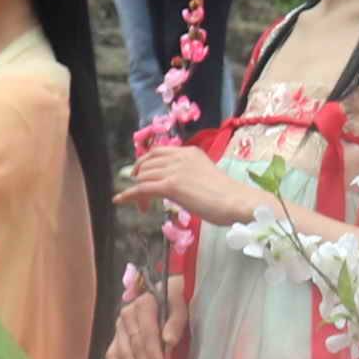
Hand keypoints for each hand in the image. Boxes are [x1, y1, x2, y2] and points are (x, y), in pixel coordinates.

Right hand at [100, 274, 190, 358]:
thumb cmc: (175, 300)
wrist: (165, 293)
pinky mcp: (117, 335)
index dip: (153, 353)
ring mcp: (120, 326)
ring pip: (123, 353)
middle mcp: (127, 314)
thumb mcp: (181, 304)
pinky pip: (112, 354)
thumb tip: (169, 341)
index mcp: (144, 304)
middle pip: (134, 346)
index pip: (147, 333)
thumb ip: (176, 321)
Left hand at [114, 142, 265, 226]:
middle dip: (139, 178)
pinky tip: (121, 201)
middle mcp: (180, 157)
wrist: (237, 201)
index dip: (145, 163)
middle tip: (138, 194)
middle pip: (147, 163)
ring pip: (144, 176)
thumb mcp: (206, 177)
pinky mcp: (171, 186)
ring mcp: (174, 170)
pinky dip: (129, 195)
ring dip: (136, 191)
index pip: (158, 152)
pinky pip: (142, 189)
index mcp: (190, 152)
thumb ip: (190, 176)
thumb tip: (179, 187)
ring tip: (139, 206)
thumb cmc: (229, 196)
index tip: (139, 174)